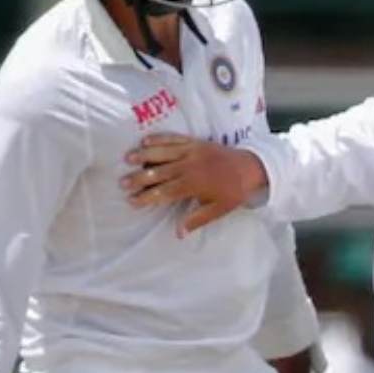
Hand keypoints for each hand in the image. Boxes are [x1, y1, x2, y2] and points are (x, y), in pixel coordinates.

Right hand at [121, 133, 265, 233]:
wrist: (251, 167)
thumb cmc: (234, 191)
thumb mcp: (218, 210)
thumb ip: (197, 220)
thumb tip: (178, 234)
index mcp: (194, 184)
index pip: (164, 192)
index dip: (147, 197)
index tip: (132, 200)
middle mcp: (190, 166)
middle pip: (159, 172)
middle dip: (139, 178)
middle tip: (122, 183)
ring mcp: (192, 152)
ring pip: (163, 153)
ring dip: (144, 155)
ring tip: (127, 158)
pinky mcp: (196, 142)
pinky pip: (174, 138)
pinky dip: (160, 138)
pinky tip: (145, 140)